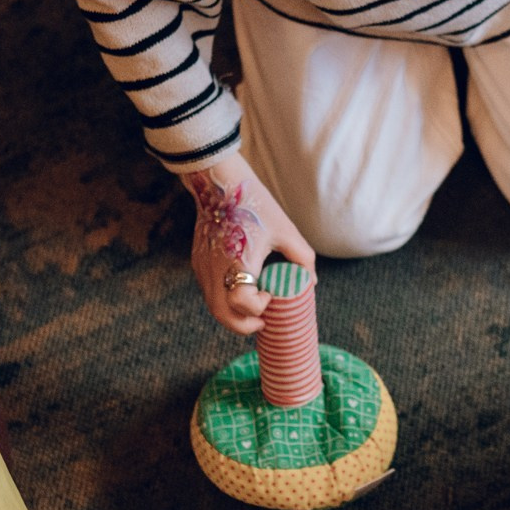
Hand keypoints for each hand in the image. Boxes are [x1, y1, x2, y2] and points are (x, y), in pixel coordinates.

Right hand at [187, 152, 316, 334]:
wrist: (219, 183)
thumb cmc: (256, 205)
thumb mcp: (286, 230)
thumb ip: (302, 259)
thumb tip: (311, 283)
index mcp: (239, 260)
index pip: (241, 302)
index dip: (257, 308)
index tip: (269, 297)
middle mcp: (216, 268)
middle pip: (223, 315)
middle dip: (243, 325)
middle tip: (262, 321)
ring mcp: (203, 267)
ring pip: (213, 307)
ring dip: (233, 314)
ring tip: (253, 308)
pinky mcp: (198, 262)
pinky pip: (209, 292)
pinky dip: (224, 300)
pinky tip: (240, 289)